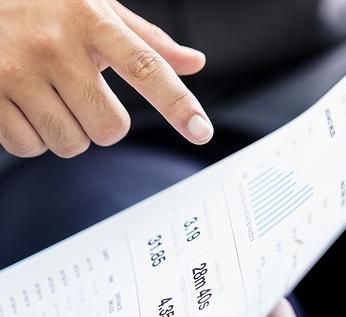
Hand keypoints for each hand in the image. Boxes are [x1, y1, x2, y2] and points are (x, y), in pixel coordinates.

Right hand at [0, 0, 212, 157]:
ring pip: (70, 143)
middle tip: (85, 98)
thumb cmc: (46, 7)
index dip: (178, 104)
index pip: (146, 68)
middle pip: (110, 128)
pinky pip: (29, 147)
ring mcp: (17, 70)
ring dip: (68, 132)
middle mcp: (55, 46)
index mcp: (92, 22)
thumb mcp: (98, 12)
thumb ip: (148, 42)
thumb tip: (194, 63)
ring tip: (50, 97)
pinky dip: (33, 137)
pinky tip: (24, 105)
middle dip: (104, 125)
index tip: (201, 132)